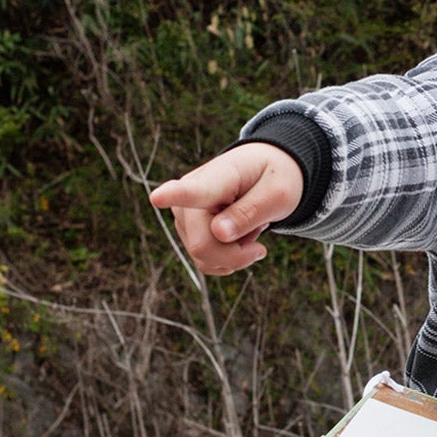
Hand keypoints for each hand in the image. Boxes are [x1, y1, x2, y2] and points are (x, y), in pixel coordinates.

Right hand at [148, 143, 303, 275]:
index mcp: (218, 177)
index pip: (193, 190)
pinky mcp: (186, 231)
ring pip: (204, 258)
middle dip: (237, 256)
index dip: (174, 196)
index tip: (157, 197)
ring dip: (235, 254)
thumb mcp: (279, 193)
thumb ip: (251, 212)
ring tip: (248, 227)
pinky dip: (228, 259)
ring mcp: (183, 214)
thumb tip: (218, 233)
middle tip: (262, 240)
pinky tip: (238, 238)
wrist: (262, 173)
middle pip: (203, 245)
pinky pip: (205, 262)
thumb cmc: (272, 178)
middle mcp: (188, 195)